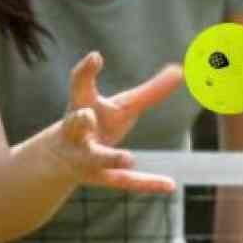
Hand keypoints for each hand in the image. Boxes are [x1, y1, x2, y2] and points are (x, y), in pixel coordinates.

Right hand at [50, 51, 183, 193]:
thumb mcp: (121, 106)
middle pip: (77, 123)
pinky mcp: (101, 178)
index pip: (79, 85)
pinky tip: (170, 185)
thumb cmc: (99, 124)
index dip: (85, 71)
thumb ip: (149, 91)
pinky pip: (124, 182)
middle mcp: (79, 132)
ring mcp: (87, 157)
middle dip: (80, 119)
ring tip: (127, 158)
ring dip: (110, 157)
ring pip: (96, 157)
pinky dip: (147, 183)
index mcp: (82, 106)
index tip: (95, 58)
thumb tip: (180, 69)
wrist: (63, 160)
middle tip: (86, 115)